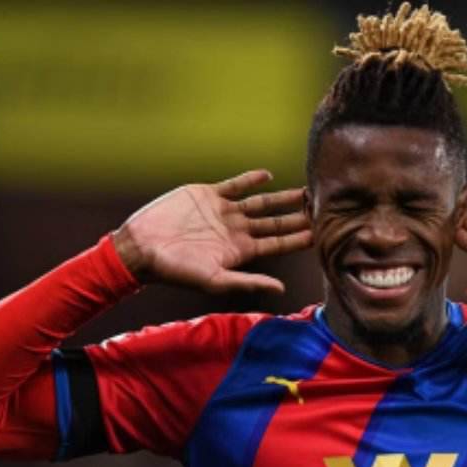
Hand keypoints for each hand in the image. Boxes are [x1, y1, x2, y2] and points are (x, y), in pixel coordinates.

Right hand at [113, 169, 311, 293]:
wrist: (143, 247)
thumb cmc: (176, 270)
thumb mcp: (214, 280)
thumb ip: (248, 282)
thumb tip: (281, 289)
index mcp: (241, 251)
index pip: (278, 243)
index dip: (300, 238)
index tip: (324, 231)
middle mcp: (236, 230)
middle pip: (275, 222)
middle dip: (298, 217)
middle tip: (323, 207)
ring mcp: (224, 211)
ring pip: (260, 203)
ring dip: (282, 198)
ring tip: (304, 192)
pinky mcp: (208, 195)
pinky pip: (235, 185)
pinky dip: (251, 180)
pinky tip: (268, 176)